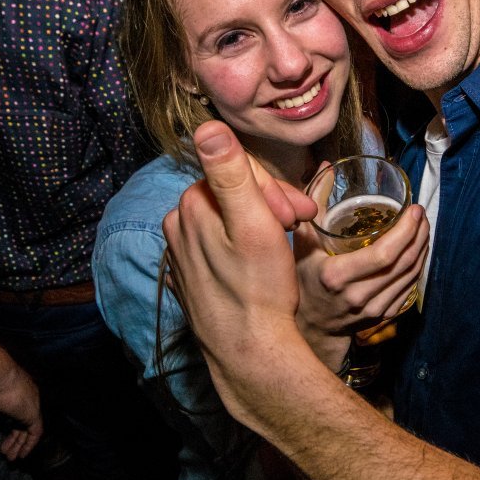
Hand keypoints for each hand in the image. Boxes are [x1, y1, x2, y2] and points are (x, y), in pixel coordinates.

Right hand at [0, 362, 42, 460]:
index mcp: (21, 389)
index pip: (19, 412)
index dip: (12, 426)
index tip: (4, 436)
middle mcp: (29, 396)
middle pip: (23, 422)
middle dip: (15, 438)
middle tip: (6, 451)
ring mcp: (33, 405)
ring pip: (28, 429)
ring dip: (19, 445)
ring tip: (10, 458)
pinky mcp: (33, 414)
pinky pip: (35, 433)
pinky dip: (29, 445)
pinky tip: (22, 455)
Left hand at [162, 122, 317, 415]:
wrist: (250, 352)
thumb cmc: (258, 290)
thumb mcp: (253, 224)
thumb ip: (231, 173)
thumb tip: (207, 127)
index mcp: (191, 206)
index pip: (239, 172)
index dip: (276, 189)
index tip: (300, 215)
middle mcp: (178, 226)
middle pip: (233, 194)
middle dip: (270, 205)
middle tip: (300, 227)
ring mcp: (182, 254)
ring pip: (228, 220)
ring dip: (260, 226)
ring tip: (283, 247)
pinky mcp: (191, 277)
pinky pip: (221, 247)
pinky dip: (244, 249)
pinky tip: (262, 268)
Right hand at [292, 202, 428, 367]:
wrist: (310, 325)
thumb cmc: (304, 278)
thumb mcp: (302, 241)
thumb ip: (314, 204)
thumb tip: (326, 167)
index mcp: (337, 275)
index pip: (383, 254)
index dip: (405, 231)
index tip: (414, 210)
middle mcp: (357, 296)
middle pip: (402, 264)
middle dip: (418, 235)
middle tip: (421, 214)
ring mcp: (372, 309)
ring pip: (410, 276)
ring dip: (422, 249)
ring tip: (423, 228)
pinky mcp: (382, 316)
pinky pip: (408, 289)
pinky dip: (417, 267)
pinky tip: (418, 251)